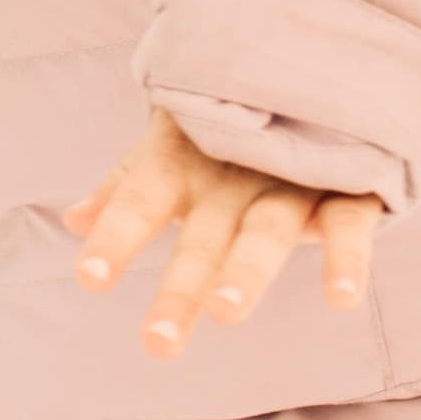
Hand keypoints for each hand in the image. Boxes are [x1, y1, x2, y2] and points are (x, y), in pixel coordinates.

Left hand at [68, 114, 385, 355]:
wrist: (310, 76)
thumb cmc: (225, 131)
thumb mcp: (172, 149)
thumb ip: (126, 188)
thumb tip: (71, 222)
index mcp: (181, 164)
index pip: (139, 203)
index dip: (115, 238)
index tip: (90, 280)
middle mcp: (232, 176)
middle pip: (202, 238)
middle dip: (180, 288)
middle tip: (157, 343)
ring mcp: (291, 179)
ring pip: (266, 231)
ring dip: (247, 270)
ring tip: (226, 313)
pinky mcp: (348, 186)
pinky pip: (347, 223)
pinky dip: (346, 257)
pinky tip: (341, 298)